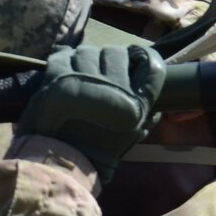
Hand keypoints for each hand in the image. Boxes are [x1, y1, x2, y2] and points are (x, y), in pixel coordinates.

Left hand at [15, 45, 165, 182]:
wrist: (59, 164)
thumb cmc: (96, 154)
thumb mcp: (129, 137)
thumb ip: (144, 118)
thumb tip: (157, 104)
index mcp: (135, 106)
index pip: (152, 68)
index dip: (145, 57)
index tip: (135, 56)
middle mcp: (113, 91)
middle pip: (116, 53)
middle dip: (109, 59)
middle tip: (100, 70)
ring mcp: (84, 83)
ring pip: (89, 51)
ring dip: (84, 59)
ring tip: (80, 71)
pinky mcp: (58, 80)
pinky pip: (63, 55)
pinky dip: (62, 58)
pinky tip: (63, 68)